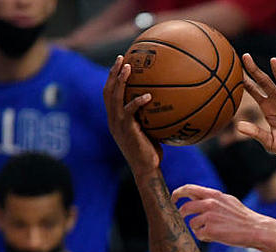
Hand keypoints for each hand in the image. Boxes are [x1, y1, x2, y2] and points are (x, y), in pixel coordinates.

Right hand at [103, 56, 161, 176]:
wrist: (146, 169)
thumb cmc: (151, 152)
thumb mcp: (149, 130)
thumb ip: (150, 117)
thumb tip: (167, 102)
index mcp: (115, 119)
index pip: (109, 94)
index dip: (112, 78)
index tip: (120, 64)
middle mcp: (113, 119)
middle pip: (108, 91)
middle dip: (113, 73)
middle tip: (121, 58)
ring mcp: (118, 124)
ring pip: (114, 97)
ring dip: (120, 81)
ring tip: (128, 67)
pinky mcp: (126, 130)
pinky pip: (130, 112)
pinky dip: (137, 102)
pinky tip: (148, 96)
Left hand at [173, 184, 268, 247]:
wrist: (255, 229)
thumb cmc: (241, 217)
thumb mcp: (227, 201)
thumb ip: (210, 198)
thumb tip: (193, 196)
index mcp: (213, 195)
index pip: (188, 189)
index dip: (177, 193)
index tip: (173, 199)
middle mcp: (209, 203)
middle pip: (184, 208)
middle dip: (181, 215)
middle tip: (183, 220)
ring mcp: (209, 217)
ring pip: (192, 223)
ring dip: (198, 228)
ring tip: (211, 230)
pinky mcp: (210, 230)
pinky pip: (199, 235)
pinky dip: (205, 237)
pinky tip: (217, 236)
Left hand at [238, 54, 275, 155]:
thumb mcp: (270, 142)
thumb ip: (256, 133)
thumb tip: (238, 126)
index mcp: (268, 108)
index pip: (254, 91)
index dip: (245, 82)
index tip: (234, 72)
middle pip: (264, 81)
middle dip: (255, 69)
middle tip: (245, 57)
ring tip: (273, 60)